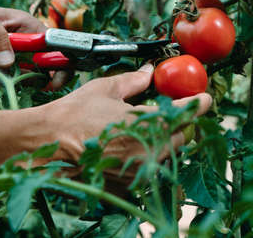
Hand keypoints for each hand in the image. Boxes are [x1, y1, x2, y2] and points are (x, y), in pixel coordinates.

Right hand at [25, 64, 211, 180]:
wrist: (48, 144)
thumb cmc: (75, 114)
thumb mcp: (106, 89)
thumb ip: (134, 81)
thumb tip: (148, 71)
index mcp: (148, 122)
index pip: (186, 112)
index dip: (198, 104)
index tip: (204, 99)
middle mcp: (150, 148)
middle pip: (182, 135)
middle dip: (180, 122)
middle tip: (167, 111)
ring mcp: (140, 168)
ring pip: (168, 152)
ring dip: (165, 139)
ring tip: (145, 127)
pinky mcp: (129, 181)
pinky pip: (149, 167)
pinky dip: (147, 155)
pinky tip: (129, 145)